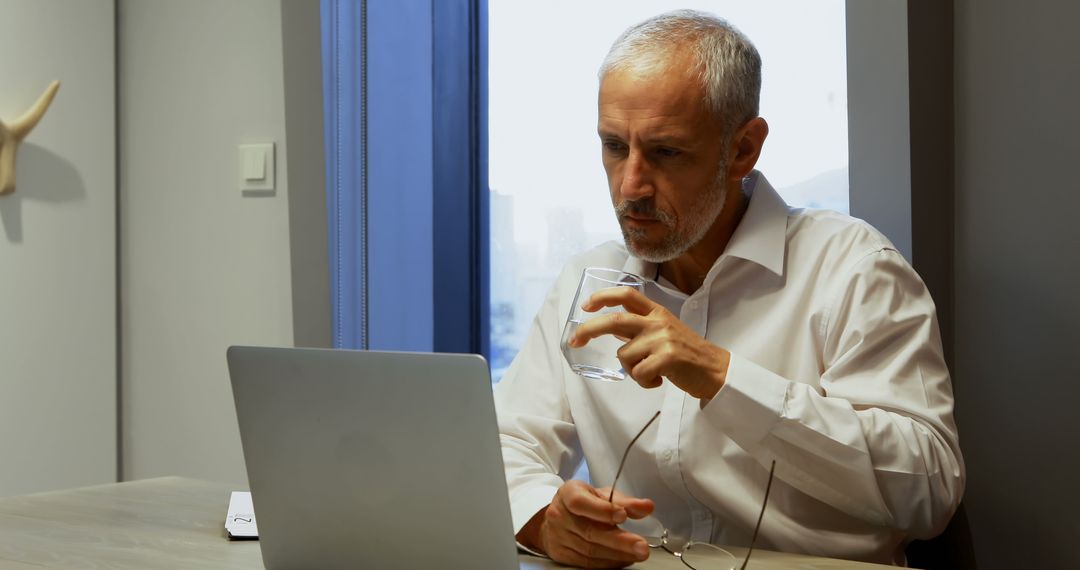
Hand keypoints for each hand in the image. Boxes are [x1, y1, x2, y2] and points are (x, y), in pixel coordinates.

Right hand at [517, 479, 653, 567]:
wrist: (558, 518)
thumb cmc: (583, 502)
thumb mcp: (601, 495)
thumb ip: (624, 501)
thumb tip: (646, 507)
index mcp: (568, 493)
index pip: (580, 503)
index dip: (601, 510)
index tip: (622, 515)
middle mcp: (559, 515)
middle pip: (589, 532)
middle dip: (619, 540)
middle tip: (641, 545)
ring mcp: (558, 537)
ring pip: (590, 551)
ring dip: (618, 554)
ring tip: (637, 553)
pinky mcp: (561, 554)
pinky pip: (587, 563)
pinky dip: (609, 562)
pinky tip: (623, 559)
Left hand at [567, 287, 730, 399]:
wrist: (715, 369)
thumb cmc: (687, 354)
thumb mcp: (663, 331)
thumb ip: (639, 327)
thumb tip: (610, 327)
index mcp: (657, 312)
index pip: (627, 294)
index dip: (603, 297)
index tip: (586, 306)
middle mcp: (658, 322)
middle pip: (615, 320)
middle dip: (590, 329)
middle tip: (576, 340)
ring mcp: (663, 339)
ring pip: (624, 354)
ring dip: (630, 370)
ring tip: (649, 373)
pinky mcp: (668, 357)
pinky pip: (638, 372)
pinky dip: (643, 382)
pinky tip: (658, 380)